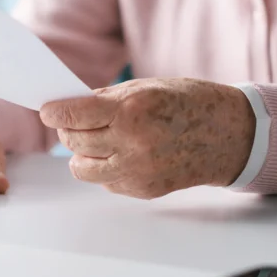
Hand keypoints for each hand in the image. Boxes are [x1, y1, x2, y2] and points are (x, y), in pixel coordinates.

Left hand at [41, 78, 254, 198]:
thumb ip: (106, 100)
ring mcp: (138, 171)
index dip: (54, 112)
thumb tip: (70, 108)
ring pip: (83, 168)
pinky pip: (106, 182)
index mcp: (131, 110)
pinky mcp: (143, 190)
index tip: (46, 110)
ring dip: (83, 154)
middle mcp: (132, 143)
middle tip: (74, 122)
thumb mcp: (146, 87)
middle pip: (74, 142)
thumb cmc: (189, 102)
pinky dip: (105, 168)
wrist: (229, 134)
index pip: (74, 115)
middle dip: (68, 130)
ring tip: (97, 140)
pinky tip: (123, 154)